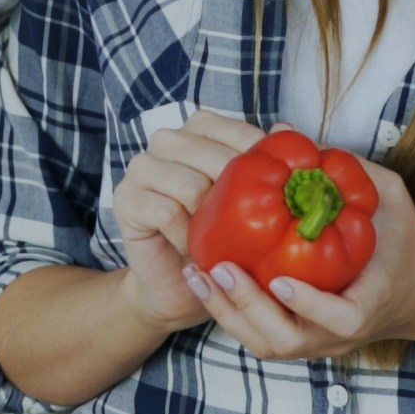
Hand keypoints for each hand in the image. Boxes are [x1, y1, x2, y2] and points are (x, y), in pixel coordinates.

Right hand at [106, 112, 262, 335]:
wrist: (180, 286)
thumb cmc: (221, 240)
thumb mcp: (253, 202)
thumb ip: (269, 163)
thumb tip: (287, 127)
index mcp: (198, 130)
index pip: (234, 131)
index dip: (261, 161)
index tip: (283, 190)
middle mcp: (166, 141)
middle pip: (213, 158)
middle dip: (238, 196)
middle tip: (253, 228)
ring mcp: (142, 168)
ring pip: (191, 185)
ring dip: (211, 221)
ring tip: (220, 240)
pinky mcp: (127, 199)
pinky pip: (166, 211)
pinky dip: (186, 235)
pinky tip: (194, 249)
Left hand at [173, 154, 414, 361]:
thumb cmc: (403, 241)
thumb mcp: (387, 197)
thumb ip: (347, 170)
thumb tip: (284, 131)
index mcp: (368, 306)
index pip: (342, 319)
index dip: (309, 305)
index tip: (279, 281)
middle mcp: (337, 335)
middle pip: (287, 341)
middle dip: (249, 307)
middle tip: (221, 269)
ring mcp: (316, 342)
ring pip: (266, 345)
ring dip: (228, 313)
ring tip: (200, 273)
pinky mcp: (299, 338)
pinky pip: (258, 336)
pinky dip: (229, 313)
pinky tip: (204, 278)